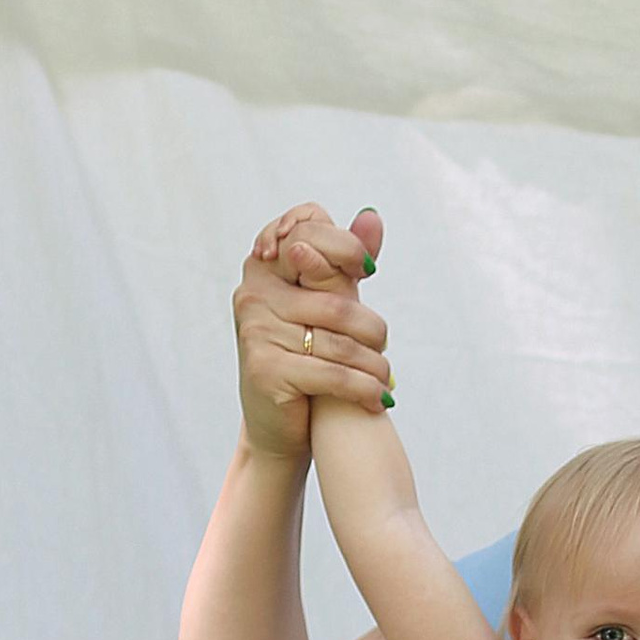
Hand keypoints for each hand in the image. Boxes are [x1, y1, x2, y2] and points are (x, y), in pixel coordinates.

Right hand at [234, 202, 392, 460]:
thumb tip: (372, 215)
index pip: (309, 230)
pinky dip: (364, 389)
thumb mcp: (324, 306)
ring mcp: (256, 330)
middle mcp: (253, 294)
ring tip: (386, 378)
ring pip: (341, 340)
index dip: (345, 247)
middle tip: (382, 347)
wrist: (276, 424)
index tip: (367, 272)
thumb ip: (344, 262)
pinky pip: (333, 374)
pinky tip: (379, 400)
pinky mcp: (266, 369)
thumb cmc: (304, 357)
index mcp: (265, 268)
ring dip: (375, 365)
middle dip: (371, 328)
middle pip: (337, 299)